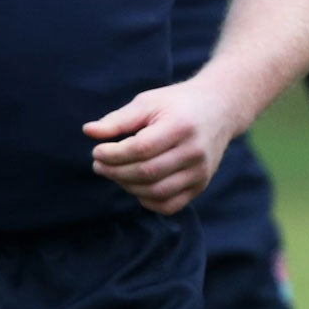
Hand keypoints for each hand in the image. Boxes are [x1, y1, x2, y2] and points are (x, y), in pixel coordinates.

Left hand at [83, 79, 236, 214]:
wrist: (220, 110)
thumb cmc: (177, 104)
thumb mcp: (148, 103)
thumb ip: (118, 120)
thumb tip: (88, 131)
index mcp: (181, 126)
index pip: (141, 149)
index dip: (113, 154)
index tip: (97, 151)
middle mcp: (195, 151)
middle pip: (147, 172)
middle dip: (115, 172)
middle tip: (99, 165)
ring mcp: (201, 171)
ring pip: (157, 192)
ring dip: (128, 186)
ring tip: (116, 173)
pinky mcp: (201, 184)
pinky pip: (170, 205)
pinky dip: (148, 201)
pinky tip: (137, 186)